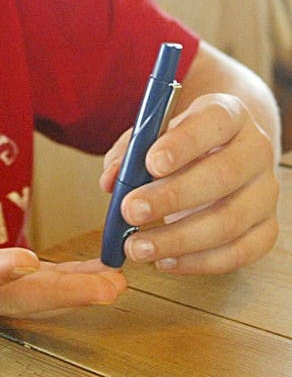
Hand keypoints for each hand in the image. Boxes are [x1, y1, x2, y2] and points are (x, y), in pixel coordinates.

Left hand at [100, 92, 279, 273]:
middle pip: (223, 175)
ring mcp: (266, 192)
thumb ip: (129, 152)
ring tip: (137, 247)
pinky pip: (239, 253)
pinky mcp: (267, 228)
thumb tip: (110, 181)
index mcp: (229, 114)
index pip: (215, 121)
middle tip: (129, 211)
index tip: (150, 163)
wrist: (223, 155)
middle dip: (171, 197)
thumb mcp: (154, 135)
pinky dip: (198, 262)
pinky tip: (165, 261)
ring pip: (229, 221)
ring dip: (177, 239)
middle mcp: (256, 150)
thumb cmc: (181, 145)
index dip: (183, 143)